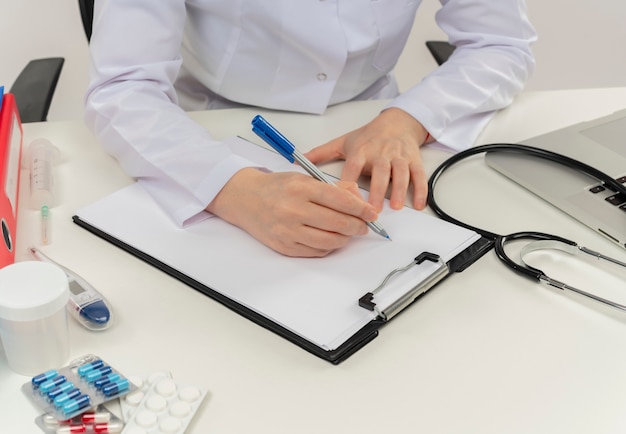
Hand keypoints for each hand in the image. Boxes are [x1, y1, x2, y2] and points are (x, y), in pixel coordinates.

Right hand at [206, 168, 378, 256]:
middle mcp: (294, 209)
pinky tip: (332, 239)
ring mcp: (288, 230)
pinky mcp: (284, 246)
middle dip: (357, 226)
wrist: (244, 198)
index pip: (340, 200)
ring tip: (349, 233)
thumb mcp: (303, 177)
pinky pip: (315, 251)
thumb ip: (331, 187)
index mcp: (301, 188)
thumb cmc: (276, 187)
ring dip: (345, 239)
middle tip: (363, 226)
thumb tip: (357, 198)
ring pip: (329, 241)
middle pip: (338, 223)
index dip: (361, 209)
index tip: (371, 213)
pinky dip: (329, 247)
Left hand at [305, 108, 429, 210]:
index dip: (349, 183)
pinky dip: (420, 190)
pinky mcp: (413, 160)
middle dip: (377, 191)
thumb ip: (321, 153)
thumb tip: (298, 161)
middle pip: (379, 172)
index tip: (345, 200)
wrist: (397, 122)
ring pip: (400, 173)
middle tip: (372, 210)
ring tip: (395, 207)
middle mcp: (380, 153)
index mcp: (361, 151)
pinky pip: (418, 175)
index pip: (353, 167)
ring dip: (398, 190)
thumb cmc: (369, 136)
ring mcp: (398, 157)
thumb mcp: (343, 142)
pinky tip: (418, 204)